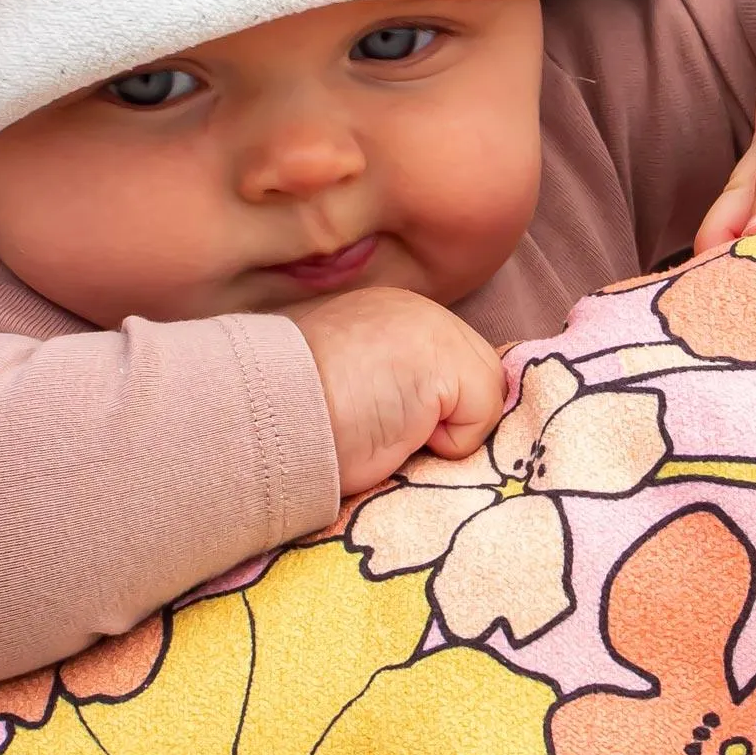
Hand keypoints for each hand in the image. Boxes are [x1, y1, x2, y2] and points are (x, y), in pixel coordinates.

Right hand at [293, 285, 506, 494]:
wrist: (271, 411)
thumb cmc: (294, 411)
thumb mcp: (344, 380)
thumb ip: (389, 379)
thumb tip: (429, 413)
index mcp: (385, 313)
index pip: (445, 356)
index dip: (439, 401)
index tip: (398, 425)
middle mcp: (414, 310)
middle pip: (475, 373)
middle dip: (449, 414)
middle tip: (391, 430)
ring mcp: (434, 329)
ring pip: (483, 395)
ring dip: (445, 430)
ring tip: (390, 430)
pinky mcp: (448, 362)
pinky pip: (481, 418)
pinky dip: (449, 444)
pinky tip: (399, 433)